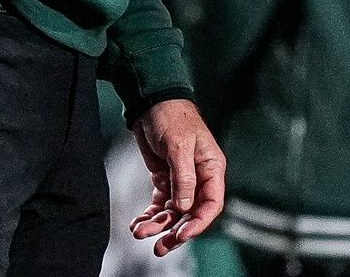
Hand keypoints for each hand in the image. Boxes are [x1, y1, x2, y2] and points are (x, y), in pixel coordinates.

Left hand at [129, 99, 225, 255]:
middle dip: (175, 231)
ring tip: (140, 233)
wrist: (151, 101)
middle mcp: (198, 178)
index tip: (182, 235)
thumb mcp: (179, 145)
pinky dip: (150, 215)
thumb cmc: (172, 116)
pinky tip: (138, 223)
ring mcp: (181, 180)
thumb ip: (184, 178)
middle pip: (191, 214)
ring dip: (158, 226)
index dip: (198, 223)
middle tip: (160, 247)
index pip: (211, 204)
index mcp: (211, 169)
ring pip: (173, 212)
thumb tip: (185, 208)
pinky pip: (160, 204)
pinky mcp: (164, 179)